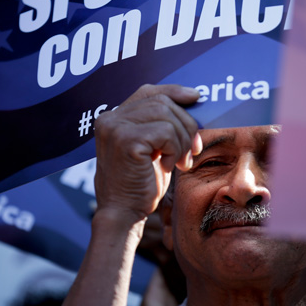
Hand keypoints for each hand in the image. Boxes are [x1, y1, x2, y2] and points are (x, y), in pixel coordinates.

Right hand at [93, 84, 201, 226]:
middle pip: (163, 102)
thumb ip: (162, 124)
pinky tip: (168, 166)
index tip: (196, 97)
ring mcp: (116, 128)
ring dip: (183, 140)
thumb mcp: (153, 147)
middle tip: (193, 149)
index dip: (174, 92)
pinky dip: (175, 149)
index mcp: (113, 117)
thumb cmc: (140, 183)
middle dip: (186, 124)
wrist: (124, 213)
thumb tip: (193, 100)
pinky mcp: (126, 141)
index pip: (148, 91)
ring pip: (167, 116)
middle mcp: (110, 118)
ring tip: (181, 161)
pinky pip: (166, 132)